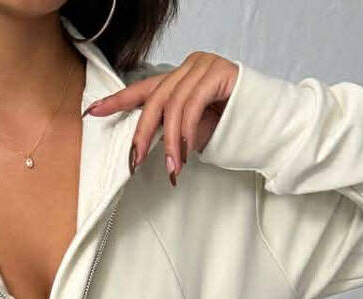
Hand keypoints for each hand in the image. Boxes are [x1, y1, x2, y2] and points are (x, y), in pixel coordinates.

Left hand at [84, 53, 239, 185]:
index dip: (117, 101)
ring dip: (170, 142)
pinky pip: (192, 104)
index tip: (93, 112)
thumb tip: (145, 145)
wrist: (269, 123)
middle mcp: (189, 67)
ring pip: (173, 106)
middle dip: (141, 134)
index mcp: (179, 79)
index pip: (142, 89)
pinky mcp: (219, 73)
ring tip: (174, 167)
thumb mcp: (193, 131)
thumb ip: (170, 130)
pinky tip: (186, 152)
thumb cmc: (233, 127)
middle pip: (154, 100)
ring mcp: (204, 66)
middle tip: (135, 161)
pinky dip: (185, 132)